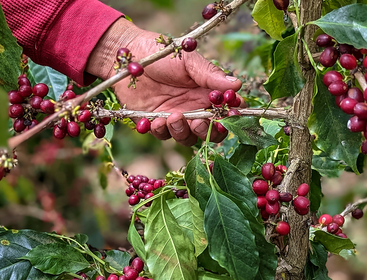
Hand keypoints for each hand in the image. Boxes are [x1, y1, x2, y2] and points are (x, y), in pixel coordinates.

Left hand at [87, 19, 241, 145]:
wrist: (129, 57)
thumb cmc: (162, 54)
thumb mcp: (188, 61)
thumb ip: (210, 75)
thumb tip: (237, 84)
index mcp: (206, 93)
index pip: (225, 111)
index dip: (230, 116)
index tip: (229, 114)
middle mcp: (193, 108)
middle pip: (210, 132)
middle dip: (208, 131)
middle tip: (199, 121)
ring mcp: (175, 117)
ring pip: (187, 138)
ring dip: (183, 132)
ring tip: (174, 117)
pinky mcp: (155, 122)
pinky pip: (163, 136)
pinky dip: (161, 131)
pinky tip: (156, 119)